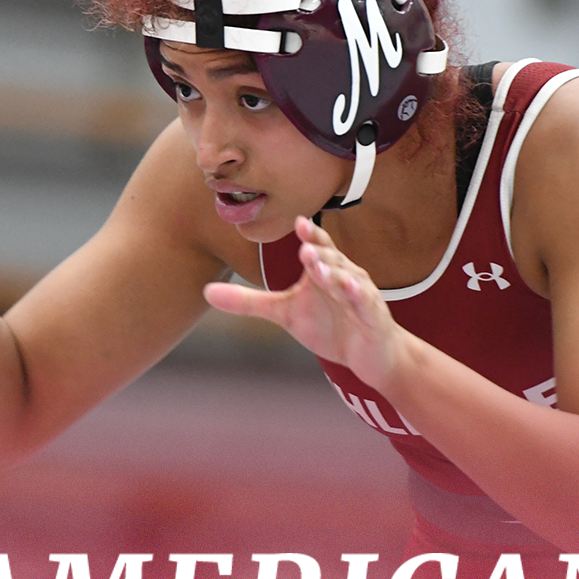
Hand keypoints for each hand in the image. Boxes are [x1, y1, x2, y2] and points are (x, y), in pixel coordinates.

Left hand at [202, 217, 414, 387]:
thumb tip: (206, 292)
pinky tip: (348, 286)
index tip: (297, 221)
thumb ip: (249, 301)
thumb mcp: (284, 314)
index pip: (317, 246)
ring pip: (347, 277)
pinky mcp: (372, 315)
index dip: (309, 234)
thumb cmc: (330, 327)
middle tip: (303, 242)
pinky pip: (364, 300)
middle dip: (317, 249)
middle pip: (331, 258)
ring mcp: (360, 294)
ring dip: (332, 270)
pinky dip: (357, 293)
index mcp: (323, 270)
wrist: (370, 357)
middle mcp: (344, 275)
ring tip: (315, 261)